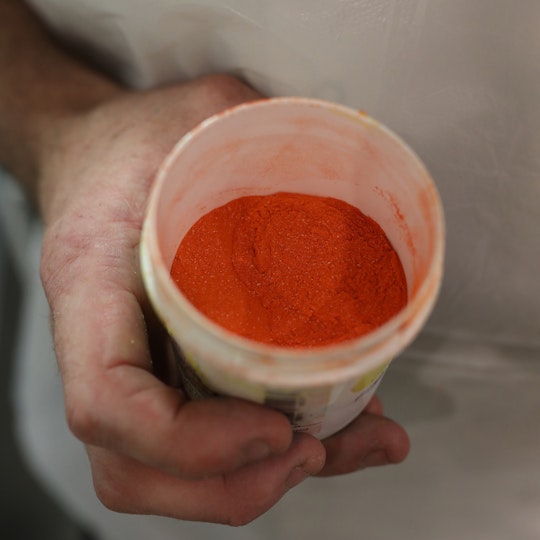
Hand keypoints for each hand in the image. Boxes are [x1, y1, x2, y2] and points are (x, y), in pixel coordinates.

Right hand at [39, 74, 408, 524]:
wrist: (94, 154)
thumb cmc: (134, 137)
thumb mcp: (196, 112)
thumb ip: (258, 127)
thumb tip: (345, 159)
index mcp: (93, 279)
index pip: (110, 399)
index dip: (191, 442)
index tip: (275, 429)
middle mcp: (99, 339)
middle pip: (135, 465)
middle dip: (228, 485)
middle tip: (312, 453)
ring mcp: (126, 361)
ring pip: (161, 470)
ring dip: (246, 484)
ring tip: (330, 452)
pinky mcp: (155, 364)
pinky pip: (189, 435)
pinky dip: (249, 459)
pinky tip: (322, 435)